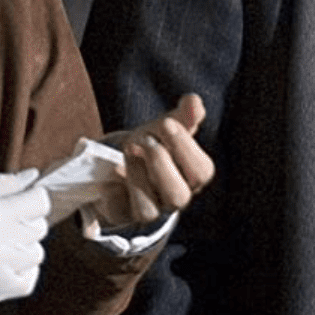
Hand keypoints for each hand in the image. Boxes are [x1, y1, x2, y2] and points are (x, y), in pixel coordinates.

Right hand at [0, 168, 50, 302]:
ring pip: (35, 254)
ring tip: (1, 238)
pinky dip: (23, 270)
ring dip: (24, 244)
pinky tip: (6, 260)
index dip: (32, 196)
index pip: (40, 203)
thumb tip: (33, 177)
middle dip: (27, 218)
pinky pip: (26, 282)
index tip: (21, 197)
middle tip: (5, 216)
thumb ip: (2, 183)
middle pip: (39, 228)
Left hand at [95, 93, 214, 228]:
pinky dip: (112, 191)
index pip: (201, 171)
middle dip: (159, 163)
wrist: (122, 162)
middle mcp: (173, 198)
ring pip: (148, 210)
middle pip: (178, 197)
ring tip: (128, 150)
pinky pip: (117, 211)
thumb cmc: (153, 144)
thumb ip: (185, 115)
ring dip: (136, 175)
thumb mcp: (168, 128)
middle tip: (143, 139)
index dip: (185, 146)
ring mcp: (148, 209)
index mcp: (191, 177)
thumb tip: (194, 101)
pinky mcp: (121, 213)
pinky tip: (112, 173)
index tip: (166, 122)